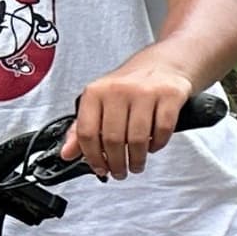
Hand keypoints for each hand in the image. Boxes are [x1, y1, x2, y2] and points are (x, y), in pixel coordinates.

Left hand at [62, 53, 199, 180]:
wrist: (163, 64)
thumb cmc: (129, 87)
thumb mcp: (100, 102)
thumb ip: (82, 129)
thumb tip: (67, 154)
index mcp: (96, 92)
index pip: (87, 132)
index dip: (93, 157)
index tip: (100, 169)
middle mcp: (118, 90)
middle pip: (113, 139)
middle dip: (117, 163)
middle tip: (120, 172)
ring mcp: (145, 92)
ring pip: (137, 139)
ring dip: (137, 159)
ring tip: (136, 165)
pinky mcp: (169, 96)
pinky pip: (162, 130)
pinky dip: (157, 145)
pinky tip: (152, 146)